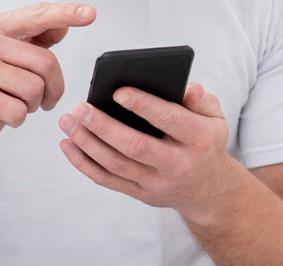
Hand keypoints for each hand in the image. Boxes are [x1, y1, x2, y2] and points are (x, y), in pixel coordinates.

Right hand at [0, 2, 96, 161]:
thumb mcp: (15, 60)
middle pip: (46, 61)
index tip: (91, 13)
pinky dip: (19, 118)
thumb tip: (63, 25)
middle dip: (54, 87)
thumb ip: (38, 40)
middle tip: (43, 99)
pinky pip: (19, 110)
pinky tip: (4, 115)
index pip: (38, 15)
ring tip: (18, 103)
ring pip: (35, 88)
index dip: (66, 14)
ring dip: (34, 104)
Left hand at [58, 82, 241, 221]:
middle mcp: (177, 164)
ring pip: (116, 164)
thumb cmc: (206, 141)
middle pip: (135, 146)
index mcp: (199, 139)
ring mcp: (156, 183)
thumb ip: (201, 99)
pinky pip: (107, 180)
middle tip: (80, 108)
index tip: (119, 92)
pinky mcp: (140, 194)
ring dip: (87, 143)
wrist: (209, 190)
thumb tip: (188, 88)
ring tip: (68, 121)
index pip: (169, 119)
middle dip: (104, 126)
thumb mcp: (215, 118)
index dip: (144, 106)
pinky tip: (68, 144)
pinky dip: (84, 163)